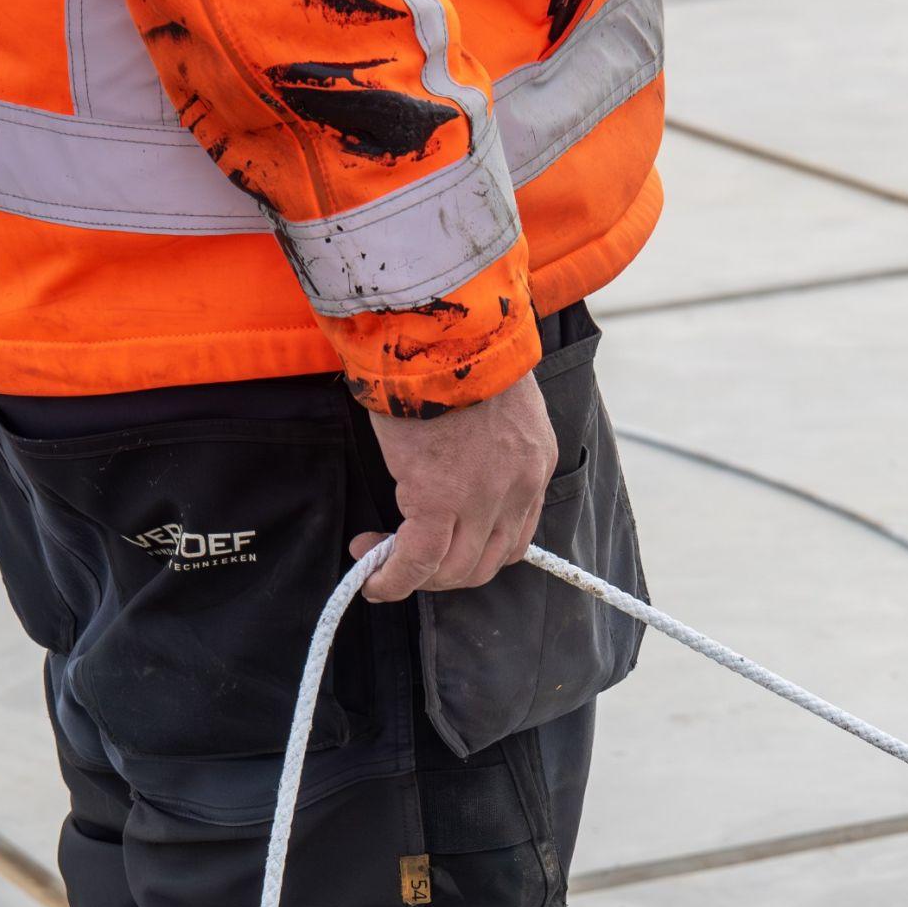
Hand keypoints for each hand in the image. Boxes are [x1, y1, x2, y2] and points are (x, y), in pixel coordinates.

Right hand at [353, 369, 556, 604]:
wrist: (438, 327)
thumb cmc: (454, 349)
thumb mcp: (490, 399)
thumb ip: (484, 440)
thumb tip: (448, 462)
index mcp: (535, 460)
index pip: (515, 535)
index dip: (475, 551)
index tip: (441, 544)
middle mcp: (519, 487)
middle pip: (488, 562)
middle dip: (444, 573)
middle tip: (403, 558)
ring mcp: (483, 498)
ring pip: (456, 570)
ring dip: (416, 577)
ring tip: (378, 557)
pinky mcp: (440, 499)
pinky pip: (417, 561)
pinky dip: (394, 579)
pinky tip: (373, 579)